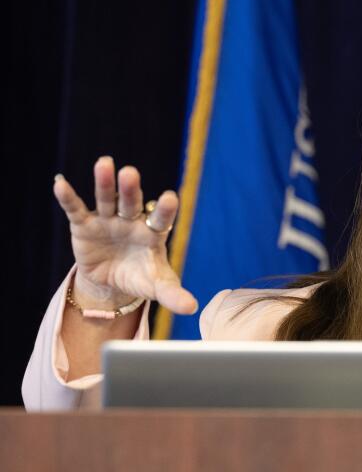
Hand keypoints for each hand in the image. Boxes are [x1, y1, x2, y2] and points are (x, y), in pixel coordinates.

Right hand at [53, 156, 196, 313]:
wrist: (112, 281)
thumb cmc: (141, 276)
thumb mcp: (157, 286)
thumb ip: (173, 294)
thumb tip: (193, 308)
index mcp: (153, 232)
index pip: (161, 219)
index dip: (164, 209)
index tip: (170, 199)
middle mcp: (132, 220)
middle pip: (132, 202)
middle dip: (131, 189)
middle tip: (130, 172)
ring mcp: (108, 220)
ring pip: (107, 199)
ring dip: (104, 183)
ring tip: (104, 163)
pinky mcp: (85, 225)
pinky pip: (76, 209)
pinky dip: (68, 198)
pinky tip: (60, 183)